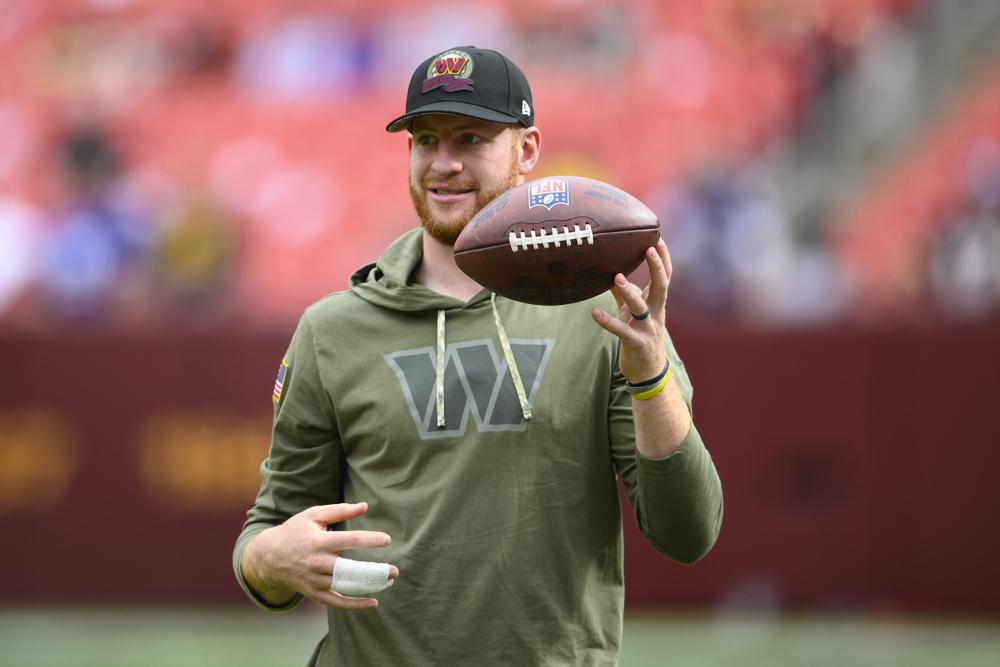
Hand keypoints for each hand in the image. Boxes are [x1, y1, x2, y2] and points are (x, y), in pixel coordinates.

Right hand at [243, 502, 398, 609]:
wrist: (268, 556)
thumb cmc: (295, 531)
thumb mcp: (313, 515)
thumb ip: (339, 510)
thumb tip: (364, 506)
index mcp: (318, 541)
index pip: (347, 540)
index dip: (368, 540)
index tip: (387, 540)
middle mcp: (317, 563)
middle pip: (349, 569)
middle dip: (373, 571)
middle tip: (394, 571)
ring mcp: (314, 580)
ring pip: (345, 587)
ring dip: (368, 587)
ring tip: (388, 582)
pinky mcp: (313, 593)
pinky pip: (336, 602)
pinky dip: (355, 605)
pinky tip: (373, 602)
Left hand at [590, 240, 671, 382]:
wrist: (648, 372)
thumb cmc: (640, 338)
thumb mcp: (633, 315)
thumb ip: (624, 296)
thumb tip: (611, 274)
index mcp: (657, 304)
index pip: (666, 277)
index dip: (664, 258)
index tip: (658, 238)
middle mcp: (656, 314)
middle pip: (662, 286)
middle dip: (657, 267)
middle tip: (649, 248)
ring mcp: (647, 329)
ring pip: (641, 307)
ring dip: (629, 292)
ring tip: (617, 277)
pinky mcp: (636, 343)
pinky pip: (621, 330)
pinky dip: (607, 321)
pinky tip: (594, 312)